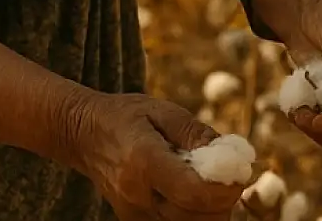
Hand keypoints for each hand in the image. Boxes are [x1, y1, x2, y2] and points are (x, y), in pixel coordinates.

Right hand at [68, 92, 244, 220]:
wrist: (84, 136)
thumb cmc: (126, 117)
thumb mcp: (163, 111)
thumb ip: (197, 133)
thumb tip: (232, 156)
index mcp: (144, 161)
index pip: (193, 192)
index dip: (225, 187)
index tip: (237, 169)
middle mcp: (138, 195)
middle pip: (196, 217)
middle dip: (224, 199)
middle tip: (230, 176)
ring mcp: (135, 215)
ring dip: (213, 210)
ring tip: (213, 184)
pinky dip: (197, 215)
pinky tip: (197, 194)